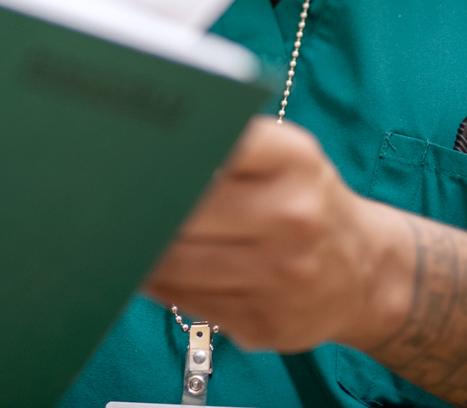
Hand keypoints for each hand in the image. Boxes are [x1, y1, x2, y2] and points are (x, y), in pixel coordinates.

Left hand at [145, 117, 413, 352]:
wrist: (364, 270)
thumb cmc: (304, 200)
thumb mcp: (283, 157)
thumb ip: (225, 147)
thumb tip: (140, 150)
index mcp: (293, 159)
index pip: (211, 144)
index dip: (162, 151)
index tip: (126, 151)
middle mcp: (293, 215)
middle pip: (183, 209)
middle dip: (138, 206)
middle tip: (101, 197)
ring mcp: (281, 275)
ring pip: (174, 263)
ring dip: (137, 250)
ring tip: (119, 234)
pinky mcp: (264, 323)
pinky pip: (184, 300)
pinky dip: (157, 283)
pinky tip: (150, 267)